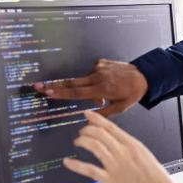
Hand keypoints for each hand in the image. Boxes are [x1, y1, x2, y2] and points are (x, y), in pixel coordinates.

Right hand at [33, 59, 147, 116]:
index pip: (76, 93)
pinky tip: (110, 81)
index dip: (60, 93)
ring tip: (108, 91)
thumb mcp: (120, 108)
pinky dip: (96, 79)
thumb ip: (103, 114)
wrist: (144, 75)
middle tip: (38, 86)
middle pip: (72, 83)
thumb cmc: (132, 94)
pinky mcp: (101, 62)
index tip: (47, 92)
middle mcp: (97, 76)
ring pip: (85, 80)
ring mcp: (99, 67)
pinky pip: (94, 73)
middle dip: (55, 85)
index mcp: (101, 89)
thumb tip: (87, 119)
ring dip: (88, 87)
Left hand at [65, 112, 182, 182]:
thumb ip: (130, 148)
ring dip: (83, 141)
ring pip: (93, 146)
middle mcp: (122, 152)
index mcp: (133, 144)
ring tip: (78, 142)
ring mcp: (114, 166)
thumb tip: (118, 143)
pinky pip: (88, 169)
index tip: (88, 115)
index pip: (110, 127)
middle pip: (99, 134)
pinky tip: (68, 162)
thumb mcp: (145, 155)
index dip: (96, 119)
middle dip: (87, 130)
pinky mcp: (109, 181)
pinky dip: (76, 165)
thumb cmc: (157, 179)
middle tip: (82, 131)